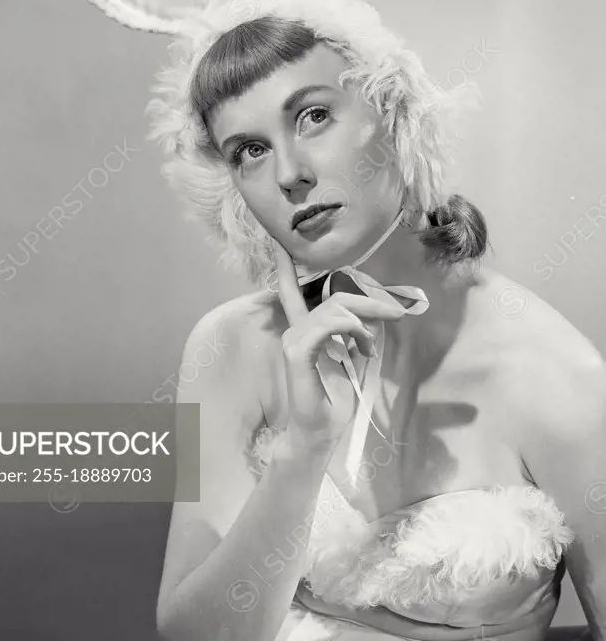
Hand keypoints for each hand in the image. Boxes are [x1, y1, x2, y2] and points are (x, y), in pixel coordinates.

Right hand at [271, 238, 406, 457]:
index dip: (286, 267)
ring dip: (364, 323)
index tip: (279, 242)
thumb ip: (360, 335)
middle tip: (398, 312)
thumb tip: (377, 314)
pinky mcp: (298, 352)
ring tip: (371, 346)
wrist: (319, 436)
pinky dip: (350, 329)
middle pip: (336, 297)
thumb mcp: (354, 361)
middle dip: (370, 300)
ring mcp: (294, 340)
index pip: (292, 292)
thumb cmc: (334, 403)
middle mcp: (296, 330)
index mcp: (305, 331)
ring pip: (336, 310)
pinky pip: (327, 326)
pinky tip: (361, 343)